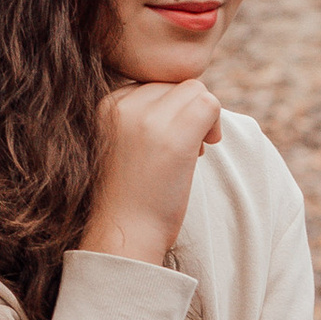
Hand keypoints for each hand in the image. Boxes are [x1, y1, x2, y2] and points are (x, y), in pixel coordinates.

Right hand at [82, 78, 220, 264]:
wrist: (123, 235)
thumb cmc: (127, 197)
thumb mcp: (124, 144)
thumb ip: (144, 116)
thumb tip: (187, 95)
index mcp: (106, 104)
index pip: (154, 84)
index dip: (169, 110)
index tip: (166, 142)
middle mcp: (123, 104)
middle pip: (175, 84)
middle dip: (187, 112)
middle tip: (185, 149)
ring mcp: (147, 118)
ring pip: (195, 89)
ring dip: (203, 118)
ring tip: (193, 153)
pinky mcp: (173, 136)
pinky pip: (210, 104)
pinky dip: (214, 125)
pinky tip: (202, 152)